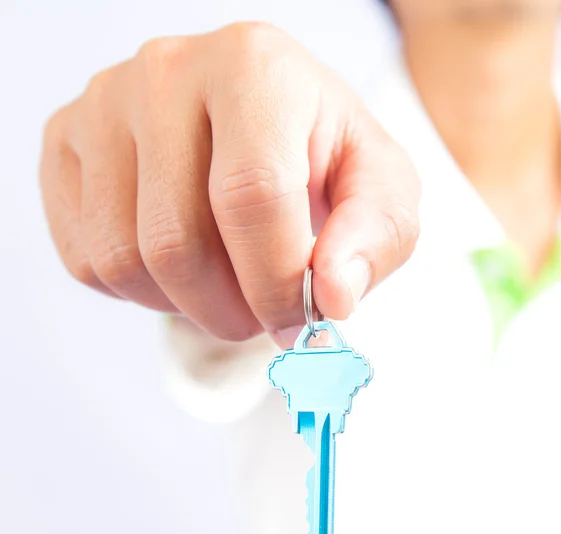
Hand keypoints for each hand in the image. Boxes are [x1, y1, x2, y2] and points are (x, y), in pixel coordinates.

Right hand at [40, 22, 419, 345]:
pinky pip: (85, 260)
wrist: (266, 125)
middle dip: (229, 310)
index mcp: (255, 68)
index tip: (297, 323)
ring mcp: (104, 106)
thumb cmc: (323, 157)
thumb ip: (374, 238)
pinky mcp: (66, 145)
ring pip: (123, 259)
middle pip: (176, 240)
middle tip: (261, 316)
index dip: (275, 283)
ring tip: (225, 289)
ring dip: (184, 305)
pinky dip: (140, 291)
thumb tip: (332, 297)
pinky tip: (182, 269)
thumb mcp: (381, 191)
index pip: (252, 195)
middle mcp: (167, 72)